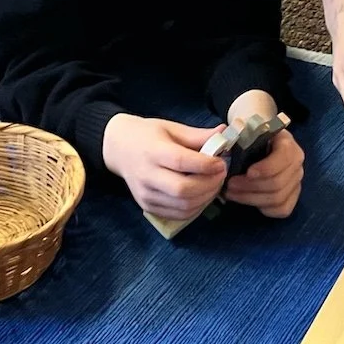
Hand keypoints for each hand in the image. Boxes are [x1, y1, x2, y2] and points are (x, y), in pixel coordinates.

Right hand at [102, 113, 226, 221]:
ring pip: (182, 206)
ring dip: (206, 198)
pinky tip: (202, 195)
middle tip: (221, 174)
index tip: (221, 162)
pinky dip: (195, 208)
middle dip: (209, 184)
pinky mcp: (147, 206)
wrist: (118, 148)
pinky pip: (177, 214)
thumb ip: (198, 135)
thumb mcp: (172, 128)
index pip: (181, 162)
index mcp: (152, 151)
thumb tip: (224, 134)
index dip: (205, 165)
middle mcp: (147, 175)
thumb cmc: (148, 135)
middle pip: (182, 189)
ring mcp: (146, 194)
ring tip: (214, 184)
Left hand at [224, 129, 304, 217]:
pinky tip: (246, 200)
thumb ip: (237, 134)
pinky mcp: (292, 196)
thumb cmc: (250, 137)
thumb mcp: (245, 130)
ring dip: (251, 198)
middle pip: (278, 183)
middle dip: (250, 187)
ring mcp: (296, 181)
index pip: (284, 158)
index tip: (247, 172)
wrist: (259, 143)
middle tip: (229, 185)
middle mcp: (296, 163)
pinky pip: (282, 209)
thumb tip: (223, 138)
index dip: (266, 168)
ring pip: (277, 198)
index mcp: (287, 143)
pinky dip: (262, 208)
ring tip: (231, 193)